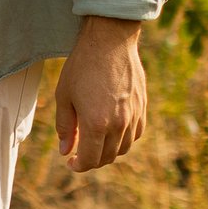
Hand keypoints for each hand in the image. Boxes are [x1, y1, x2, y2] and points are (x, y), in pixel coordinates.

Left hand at [53, 15, 146, 171]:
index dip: (79, 165)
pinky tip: (112, 129)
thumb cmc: (82, 67)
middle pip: (107, 157)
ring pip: (123, 148)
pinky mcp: (143, 107)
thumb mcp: (64, 96)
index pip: (90, 160)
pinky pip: (135, 134)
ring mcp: (134, 116)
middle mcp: (119, 124)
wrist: (110, 42)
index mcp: (96, 124)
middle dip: (92, 160)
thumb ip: (65, 126)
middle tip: (80, 152)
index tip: (71, 162)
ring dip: (108, 150)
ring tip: (94, 140)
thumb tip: (66, 150)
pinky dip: (123, 138)